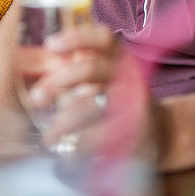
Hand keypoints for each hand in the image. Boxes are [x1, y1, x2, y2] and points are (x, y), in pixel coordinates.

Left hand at [25, 24, 155, 155]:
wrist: (161, 134)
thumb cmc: (118, 101)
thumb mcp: (105, 79)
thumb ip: (77, 71)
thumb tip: (33, 74)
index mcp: (120, 58)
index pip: (103, 38)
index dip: (77, 37)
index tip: (50, 44)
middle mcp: (129, 76)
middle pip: (91, 68)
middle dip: (58, 81)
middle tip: (37, 97)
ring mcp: (135, 104)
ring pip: (91, 108)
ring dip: (63, 123)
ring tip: (48, 138)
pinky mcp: (136, 133)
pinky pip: (99, 139)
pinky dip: (78, 149)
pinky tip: (67, 157)